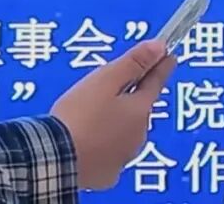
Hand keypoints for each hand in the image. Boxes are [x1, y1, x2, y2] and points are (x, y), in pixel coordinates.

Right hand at [50, 38, 175, 190]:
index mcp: (140, 110)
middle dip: (127, 99)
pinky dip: (101, 147)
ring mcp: (124, 157)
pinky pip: (109, 154)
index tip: (169, 56)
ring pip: (124, 133)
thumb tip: (159, 47)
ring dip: (114, 124)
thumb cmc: (79, 115)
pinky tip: (85, 142)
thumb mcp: (105, 80)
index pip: (156, 82)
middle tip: (105, 92)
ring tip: (89, 119)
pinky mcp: (107, 175)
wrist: (55, 159)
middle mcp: (139, 135)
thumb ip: (133, 63)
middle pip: (137, 109)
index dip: (161, 66)